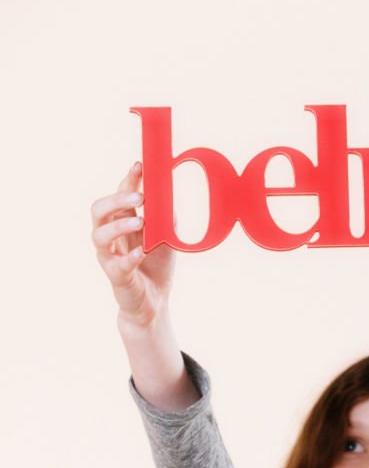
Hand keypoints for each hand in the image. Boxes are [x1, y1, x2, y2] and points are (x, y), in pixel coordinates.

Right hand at [91, 163, 175, 329]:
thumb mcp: (166, 236)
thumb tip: (169, 193)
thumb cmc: (156, 266)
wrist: (155, 302)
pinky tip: (142, 251)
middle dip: (117, 200)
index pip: (118, 196)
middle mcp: (109, 237)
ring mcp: (109, 257)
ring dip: (119, 226)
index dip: (127, 180)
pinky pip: (118, 265)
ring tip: (141, 222)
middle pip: (99, 210)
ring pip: (100, 235)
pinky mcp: (116, 277)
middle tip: (139, 198)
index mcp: (121, 222)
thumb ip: (165, 216)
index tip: (140, 166)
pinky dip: (130, 257)